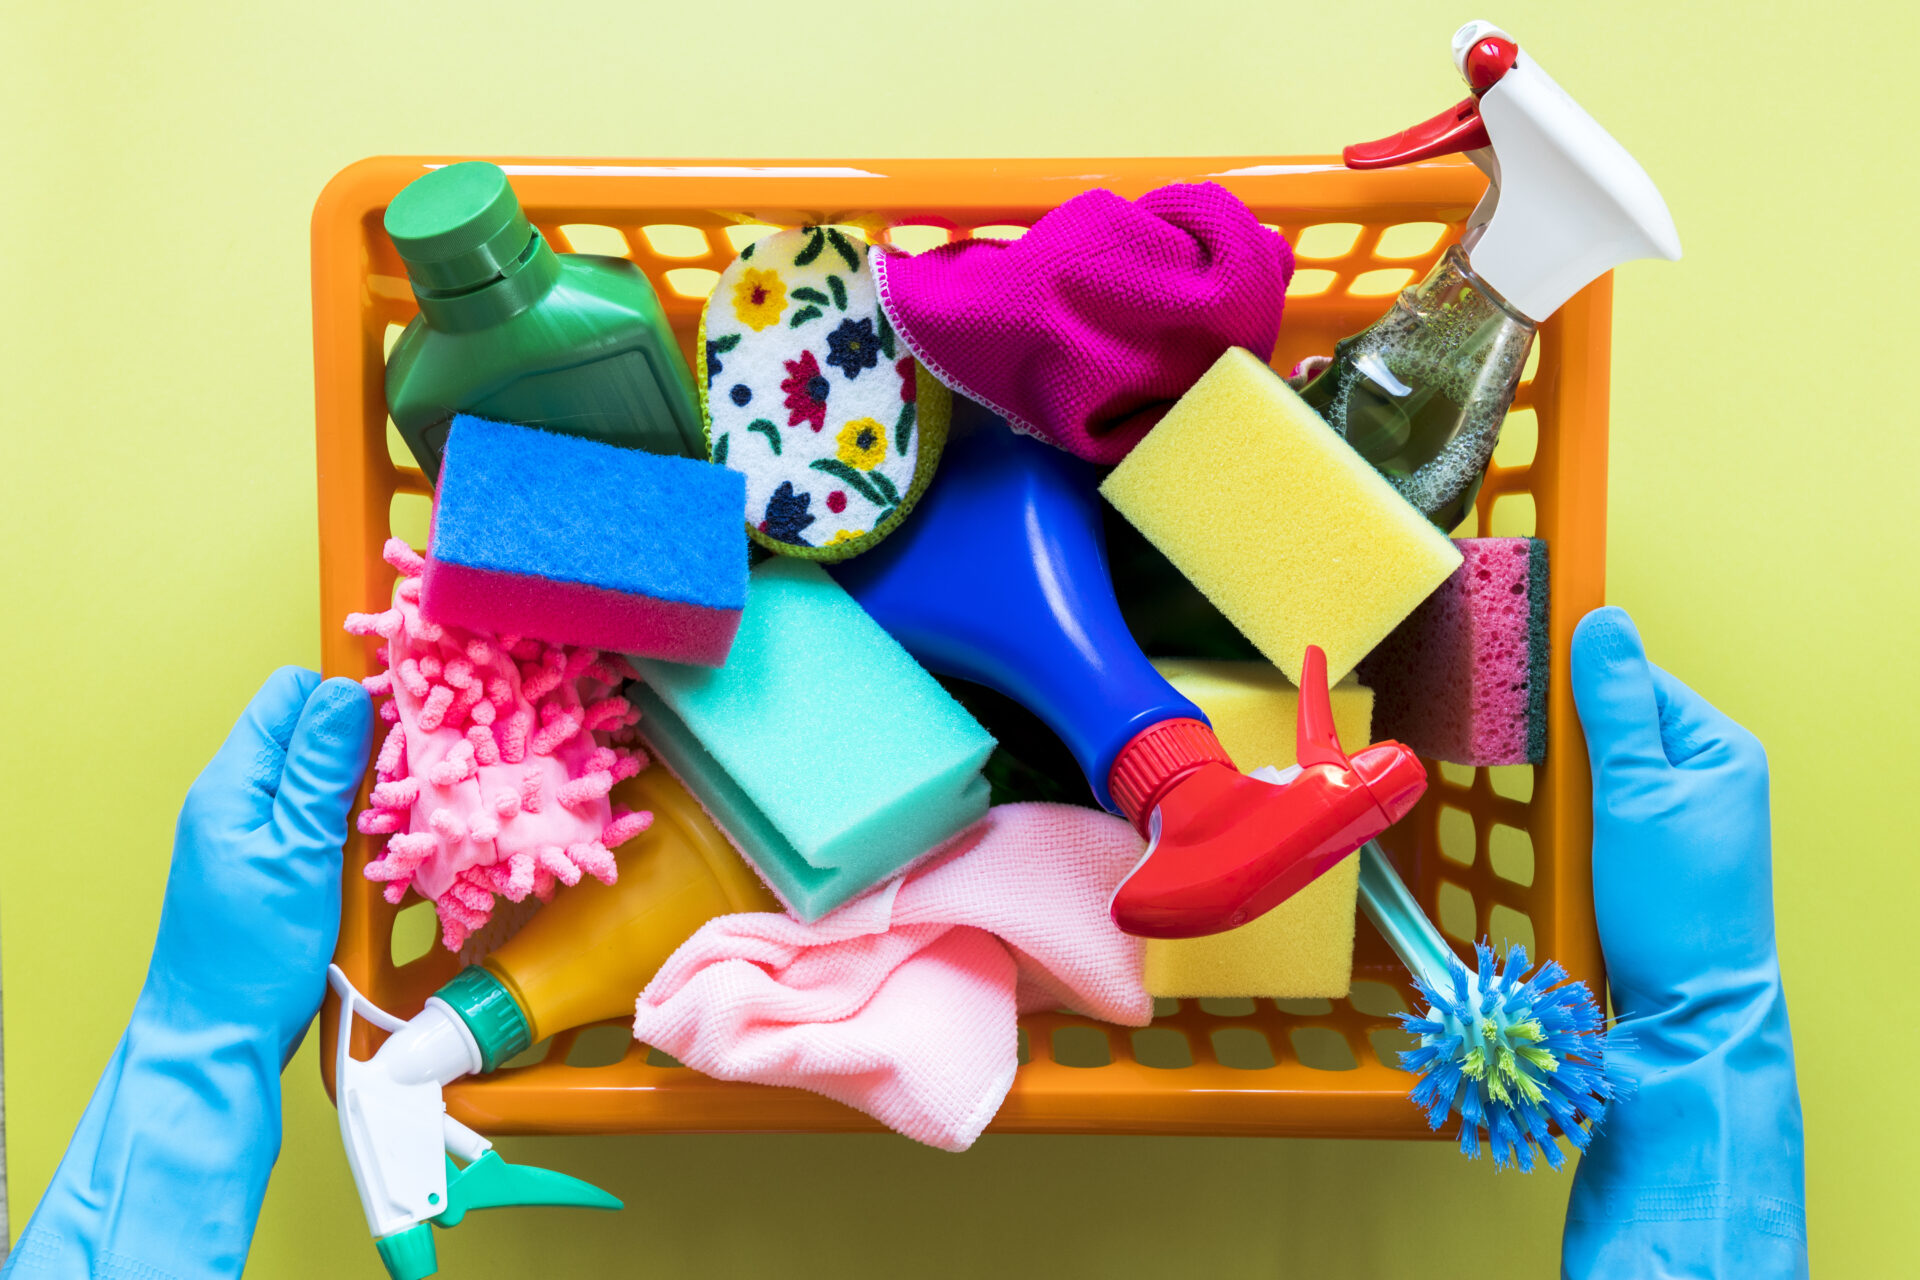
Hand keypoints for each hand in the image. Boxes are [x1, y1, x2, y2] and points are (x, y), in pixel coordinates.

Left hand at [151, 666, 372, 1057]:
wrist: (219, 1040)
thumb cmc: (250, 955)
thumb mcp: (298, 852)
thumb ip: (322, 770)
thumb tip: (345, 692)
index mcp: (235, 782)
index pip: (291, 695)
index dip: (345, 700)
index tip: (396, 728)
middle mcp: (241, 799)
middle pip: (312, 735)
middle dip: (363, 750)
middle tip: (404, 786)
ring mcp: (258, 834)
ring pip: (325, 782)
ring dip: (363, 797)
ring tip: (390, 829)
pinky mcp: (278, 867)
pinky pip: (323, 824)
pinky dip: (354, 833)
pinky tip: (374, 860)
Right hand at [1561, 608, 1805, 1278]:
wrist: (1683, 1018)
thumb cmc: (1673, 913)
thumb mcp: (1635, 794)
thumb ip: (1616, 705)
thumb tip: (1601, 622)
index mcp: (1719, 749)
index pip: (1633, 679)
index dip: (1577, 687)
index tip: (1524, 696)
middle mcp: (1702, 777)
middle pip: (1611, 721)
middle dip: (1566, 741)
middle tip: (1537, 769)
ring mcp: (1674, 819)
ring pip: (1596, 768)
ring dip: (1562, 785)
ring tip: (1547, 813)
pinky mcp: (1644, 856)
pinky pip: (1594, 811)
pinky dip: (1566, 819)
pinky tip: (1553, 840)